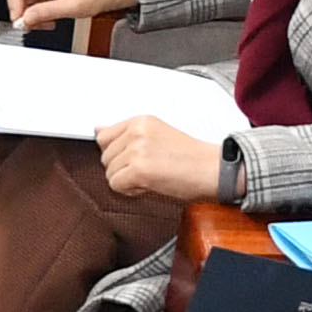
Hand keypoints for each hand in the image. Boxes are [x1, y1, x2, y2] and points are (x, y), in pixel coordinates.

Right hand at [2, 0, 141, 33]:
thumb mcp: (71, 7)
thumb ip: (45, 12)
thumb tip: (25, 19)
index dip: (16, 3)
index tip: (18, 19)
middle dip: (21, 8)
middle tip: (27, 24)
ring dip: (29, 10)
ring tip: (41, 22)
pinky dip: (35, 8)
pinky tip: (44, 17)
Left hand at [96, 116, 223, 202]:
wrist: (214, 170)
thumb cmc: (191, 158)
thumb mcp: (156, 136)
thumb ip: (125, 134)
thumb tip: (97, 130)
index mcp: (141, 120)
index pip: (104, 136)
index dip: (118, 154)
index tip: (135, 159)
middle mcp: (136, 131)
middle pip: (105, 157)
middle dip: (122, 168)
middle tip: (149, 170)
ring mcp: (137, 149)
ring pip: (109, 172)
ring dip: (127, 180)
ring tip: (153, 177)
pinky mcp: (139, 169)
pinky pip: (116, 184)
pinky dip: (130, 190)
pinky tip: (150, 185)